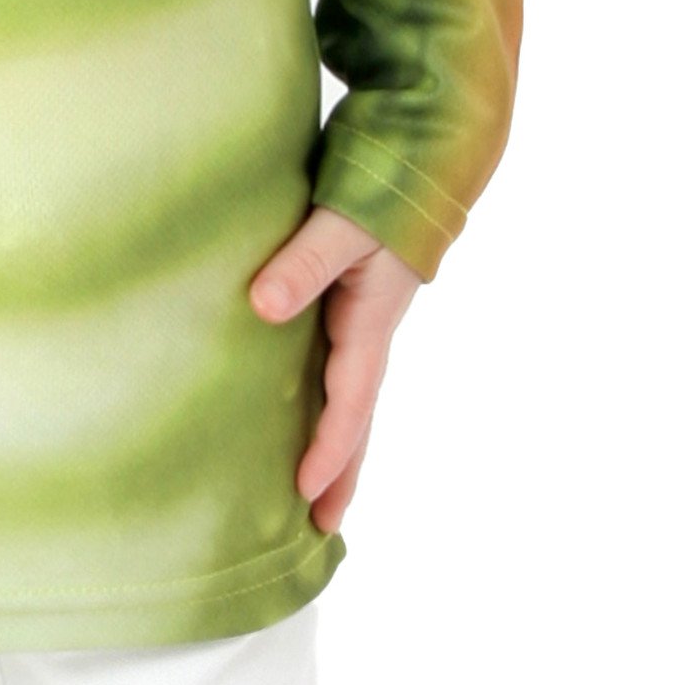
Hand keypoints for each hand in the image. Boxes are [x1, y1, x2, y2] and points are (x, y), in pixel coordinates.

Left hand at [248, 206, 421, 534]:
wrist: (421, 158)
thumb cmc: (382, 189)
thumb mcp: (341, 224)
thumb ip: (304, 262)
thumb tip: (262, 307)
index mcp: (370, 322)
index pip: (350, 401)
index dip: (330, 448)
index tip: (307, 489)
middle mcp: (369, 330)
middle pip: (356, 416)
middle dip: (340, 471)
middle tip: (320, 526)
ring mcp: (361, 320)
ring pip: (348, 396)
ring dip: (333, 442)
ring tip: (310, 491)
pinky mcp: (348, 303)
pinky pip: (336, 366)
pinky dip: (324, 400)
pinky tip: (298, 409)